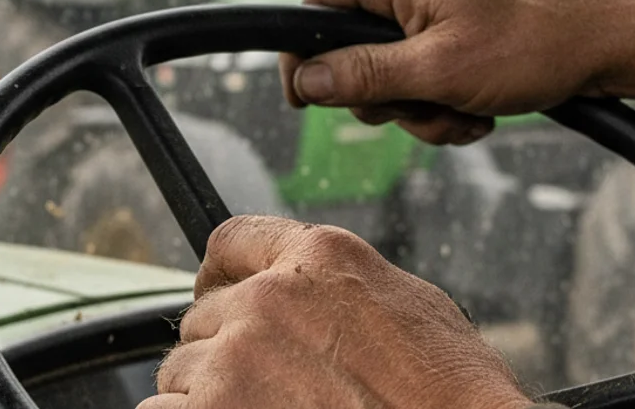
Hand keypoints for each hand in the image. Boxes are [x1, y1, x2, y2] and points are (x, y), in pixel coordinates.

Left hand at [139, 215, 530, 408]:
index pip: (231, 241)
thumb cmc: (453, 391)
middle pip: (204, 314)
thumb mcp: (409, 306)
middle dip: (222, 345)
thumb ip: (342, 285)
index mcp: (320, 256)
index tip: (214, 294)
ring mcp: (237, 359)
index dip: (218, 273)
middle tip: (255, 381)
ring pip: (181, 369)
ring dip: (206, 394)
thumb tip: (313, 288)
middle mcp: (269, 296)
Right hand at [279, 0, 634, 138]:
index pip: (320, 4)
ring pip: (399, 72)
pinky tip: (484, 114)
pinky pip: (433, 73)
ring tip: (466, 116)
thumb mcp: (438, 71)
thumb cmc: (532, 46)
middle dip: (385, 98)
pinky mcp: (469, 30)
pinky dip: (450, 102)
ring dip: (424, 108)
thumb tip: (306, 80)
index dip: (305, 54)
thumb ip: (364, 75)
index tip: (305, 101)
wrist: (613, 42)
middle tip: (421, 110)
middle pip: (358, 50)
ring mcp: (445, 7)